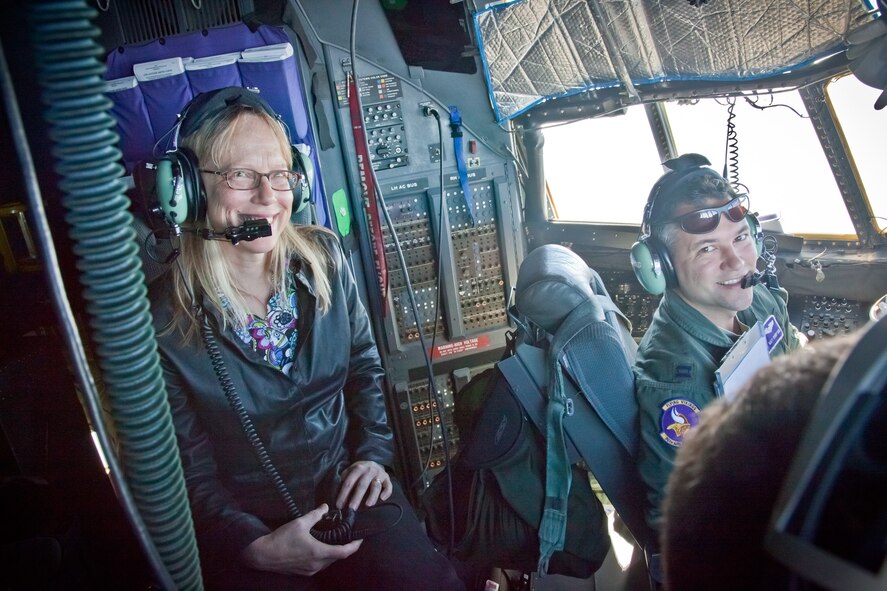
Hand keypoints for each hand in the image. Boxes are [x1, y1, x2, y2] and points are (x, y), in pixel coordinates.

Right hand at [241, 504, 361, 575]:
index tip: (361, 538)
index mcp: (319, 552)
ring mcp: (310, 570)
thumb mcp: (300, 523)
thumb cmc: (281, 539)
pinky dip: (325, 556)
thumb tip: (326, 507)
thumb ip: (315, 515)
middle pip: (337, 557)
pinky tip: (321, 547)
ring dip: (334, 552)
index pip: (344, 552)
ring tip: (336, 540)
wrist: (263, 556)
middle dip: (345, 547)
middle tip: (348, 535)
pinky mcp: (304, 572)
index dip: (355, 546)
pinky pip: (320, 565)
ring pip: (329, 562)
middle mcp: (317, 564)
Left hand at [335, 460, 391, 509]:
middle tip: (352, 508)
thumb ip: (344, 480)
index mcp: (358, 468)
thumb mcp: (350, 471)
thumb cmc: (359, 471)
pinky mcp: (387, 478)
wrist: (373, 463)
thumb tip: (336, 494)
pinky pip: (388, 486)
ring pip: (376, 485)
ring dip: (372, 495)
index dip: (343, 494)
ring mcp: (379, 474)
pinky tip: (382, 498)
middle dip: (356, 497)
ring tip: (368, 505)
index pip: (349, 482)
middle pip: (362, 485)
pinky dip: (386, 492)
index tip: (339, 505)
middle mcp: (369, 470)